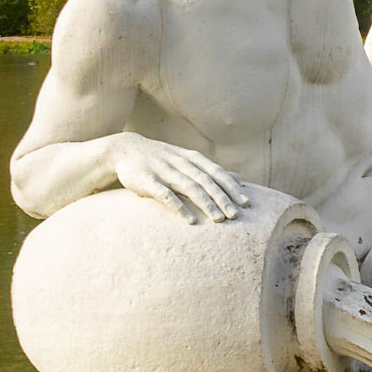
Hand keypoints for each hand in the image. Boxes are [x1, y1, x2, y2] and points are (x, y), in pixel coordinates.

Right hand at [111, 134, 247, 224]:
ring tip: (219, 220)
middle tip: (237, 215)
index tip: (247, 203)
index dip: (232, 187)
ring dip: (206, 203)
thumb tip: (239, 178)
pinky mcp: (148, 181)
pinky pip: (166, 195)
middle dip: (223, 198)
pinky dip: (179, 208)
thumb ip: (212, 170)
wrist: (124, 150)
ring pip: (190, 187)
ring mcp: (164, 171)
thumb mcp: (188, 159)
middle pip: (207, 181)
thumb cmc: (161, 158)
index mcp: (192, 158)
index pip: (217, 172)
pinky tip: (190, 221)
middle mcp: (181, 163)